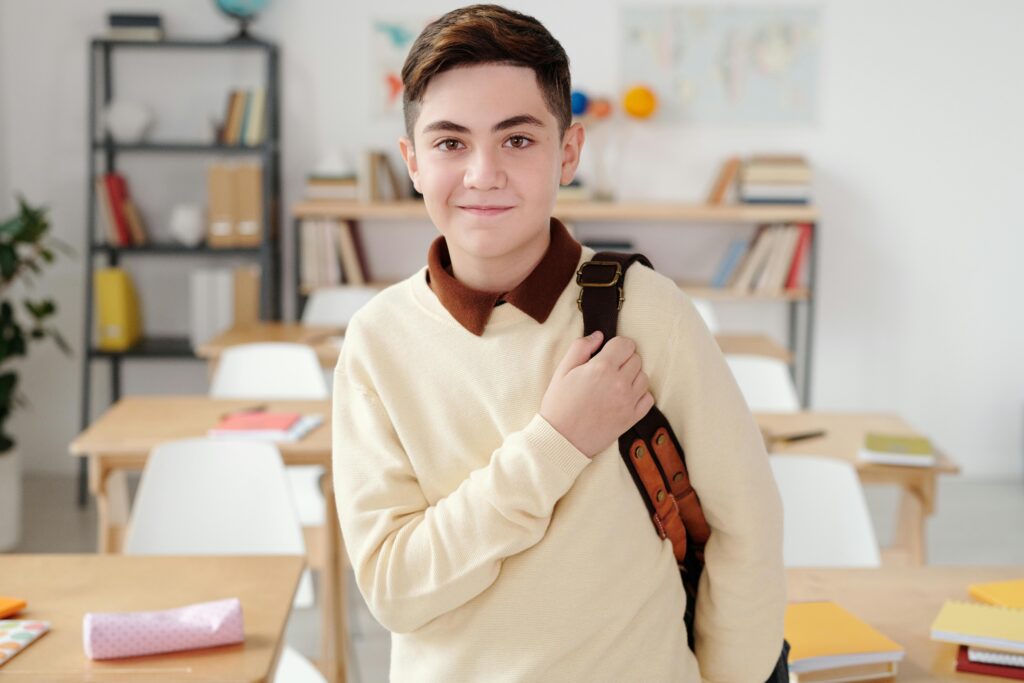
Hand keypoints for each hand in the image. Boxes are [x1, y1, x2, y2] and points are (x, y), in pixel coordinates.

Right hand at [540, 331, 654, 457]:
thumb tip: (599, 336)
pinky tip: (624, 397)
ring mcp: (628, 401)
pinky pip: (648, 398)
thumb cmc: (559, 404)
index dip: (617, 345)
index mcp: (601, 368)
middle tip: (609, 370)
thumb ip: (580, 347)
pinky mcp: (632, 418)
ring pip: (644, 377)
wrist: (562, 439)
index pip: (625, 344)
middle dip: (624, 360)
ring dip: (632, 377)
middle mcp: (619, 383)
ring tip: (615, 384)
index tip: (609, 353)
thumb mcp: (562, 370)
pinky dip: (639, 395)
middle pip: (636, 359)